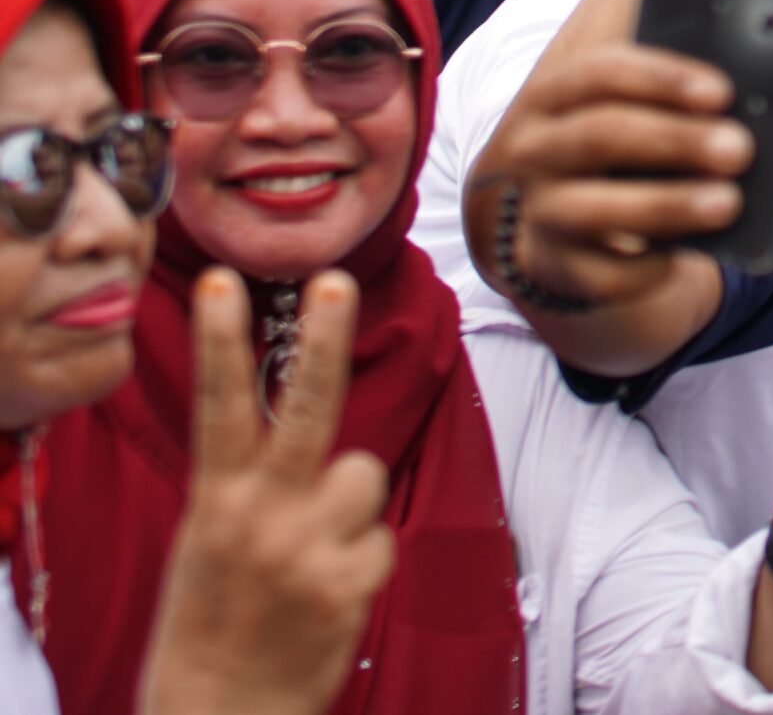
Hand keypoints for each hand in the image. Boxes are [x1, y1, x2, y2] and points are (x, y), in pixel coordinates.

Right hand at [137, 270, 393, 714]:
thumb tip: (311, 430)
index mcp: (217, 497)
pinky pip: (380, 536)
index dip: (220, 342)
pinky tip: (328, 594)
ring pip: (364, 473)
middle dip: (322, 341)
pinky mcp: (347, 582)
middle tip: (335, 281)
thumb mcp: (210, 537)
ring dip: (350, 506)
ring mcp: (305, 546)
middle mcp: (259, 514)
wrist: (220, 709)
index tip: (220, 282)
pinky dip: (362, 559)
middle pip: (306, 408)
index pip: (218, 405)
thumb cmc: (219, 613)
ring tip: (312, 554)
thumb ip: (253, 480)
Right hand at [470, 43, 747, 306]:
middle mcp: (534, 150)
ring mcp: (539, 211)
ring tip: (728, 202)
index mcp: (554, 93)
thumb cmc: (629, 143)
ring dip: (664, 204)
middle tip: (740, 148)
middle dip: (673, 140)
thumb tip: (756, 46)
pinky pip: (600, 275)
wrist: (573, 222)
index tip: (722, 92)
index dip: (661, 79)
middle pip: (598, 135)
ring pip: (590, 209)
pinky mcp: (553, 268)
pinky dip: (645, 268)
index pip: (599, 72)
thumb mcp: (640, 100)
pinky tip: (685, 257)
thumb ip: (678, 66)